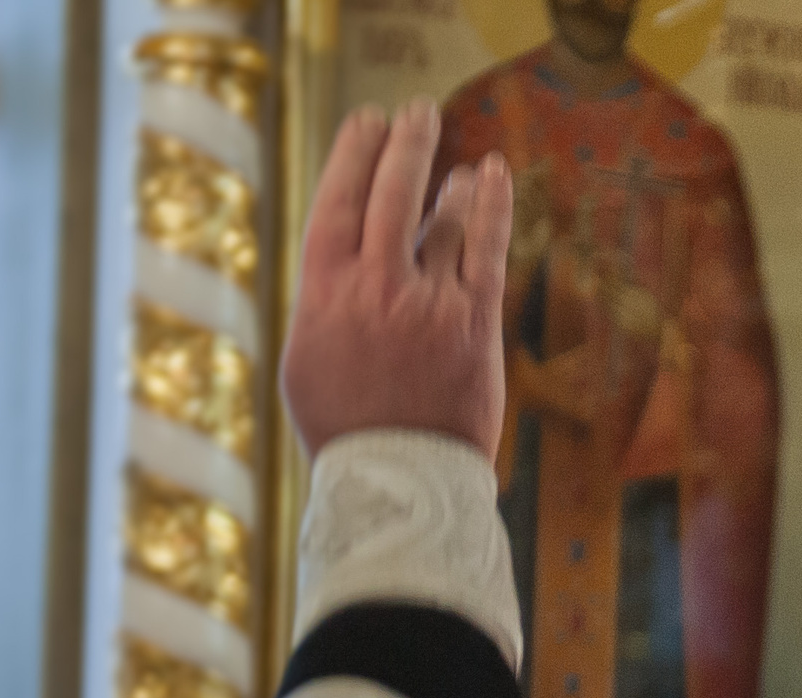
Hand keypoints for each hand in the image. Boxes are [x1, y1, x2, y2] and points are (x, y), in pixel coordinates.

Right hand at [280, 98, 510, 459]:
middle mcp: (376, 287)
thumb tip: (347, 254)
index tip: (365, 123)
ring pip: (442, 219)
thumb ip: (327, 298)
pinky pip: (487, 248)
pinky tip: (492, 173)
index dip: (354, 155)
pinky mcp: (475, 322)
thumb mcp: (309, 355)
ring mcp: (429, 302)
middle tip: (413, 113)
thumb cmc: (347, 424)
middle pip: (391, 194)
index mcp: (323, 291)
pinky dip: (490, 205)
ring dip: (448, 183)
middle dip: (403, 146)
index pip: (338, 201)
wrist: (400, 479)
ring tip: (454, 161)